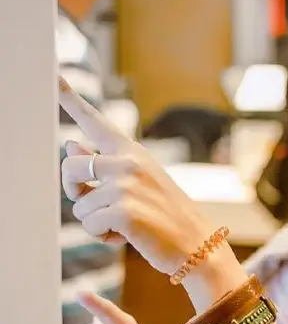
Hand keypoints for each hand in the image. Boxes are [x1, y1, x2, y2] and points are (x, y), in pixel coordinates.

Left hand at [59, 77, 213, 275]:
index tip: (54, 77)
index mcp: (133, 152)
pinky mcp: (123, 212)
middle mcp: (129, 163)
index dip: (70, 99)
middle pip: (70, 167)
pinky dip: (103, 236)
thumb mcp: (139, 183)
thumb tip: (70, 144)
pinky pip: (88, 225)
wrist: (198, 246)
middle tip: (95, 205)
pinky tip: (127, 236)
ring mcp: (126, 186)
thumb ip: (104, 165)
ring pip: (79, 204)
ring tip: (125, 224)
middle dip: (74, 190)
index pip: (95, 122)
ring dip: (94, 221)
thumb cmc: (167, 216)